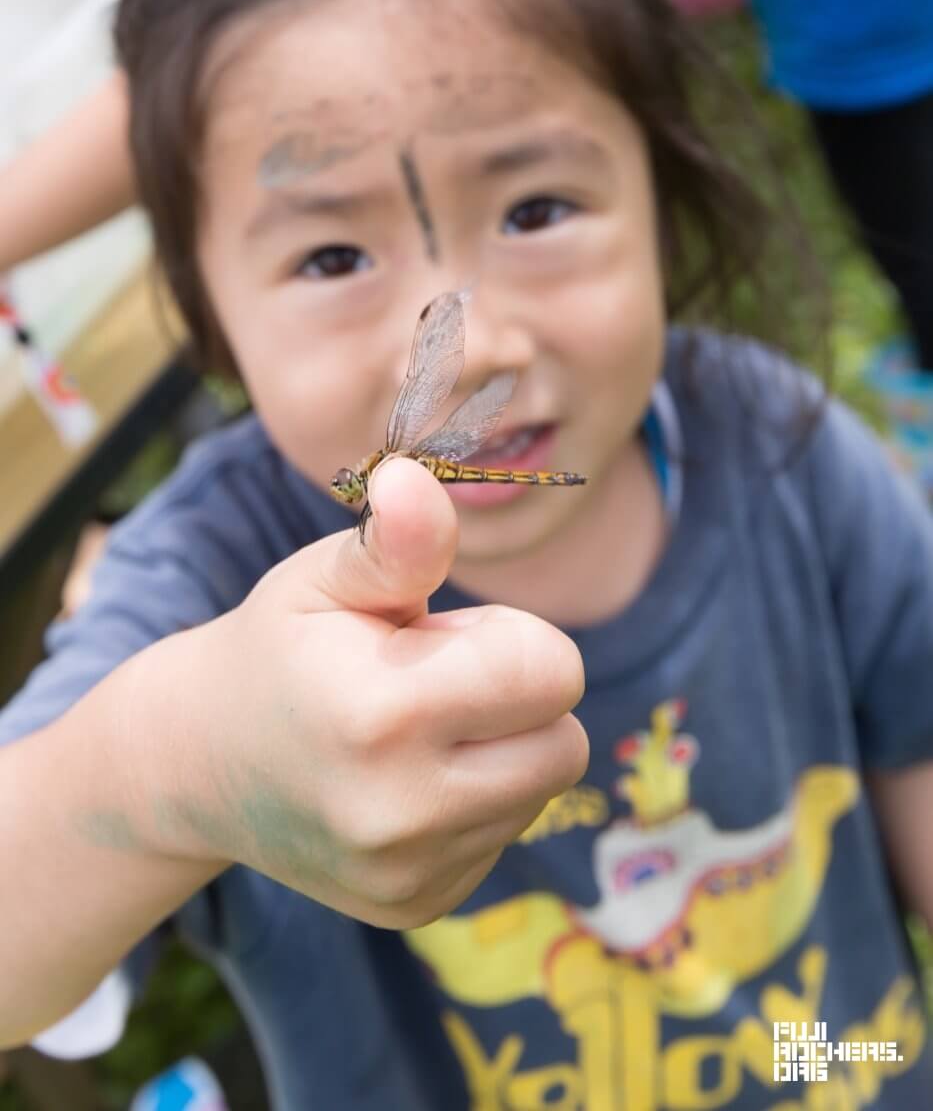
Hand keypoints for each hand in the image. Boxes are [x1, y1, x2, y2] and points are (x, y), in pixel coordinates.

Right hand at [130, 457, 588, 927]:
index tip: (444, 638)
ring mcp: (408, 873)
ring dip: (501, 750)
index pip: (554, 672)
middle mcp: (401, 813)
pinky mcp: (417, 907)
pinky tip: (407, 779)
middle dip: (519, 699)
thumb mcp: (325, 578)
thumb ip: (393, 539)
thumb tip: (413, 476)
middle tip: (434, 683)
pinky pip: (505, 836)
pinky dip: (476, 801)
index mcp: (383, 715)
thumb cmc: (279, 650)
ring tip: (414, 729)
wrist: (200, 763)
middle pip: (567, 744)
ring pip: (540, 791)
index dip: (510, 639)